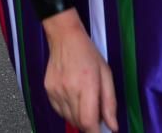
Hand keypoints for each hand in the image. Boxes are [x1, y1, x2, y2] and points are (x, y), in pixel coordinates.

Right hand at [41, 9, 117, 132]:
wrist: (65, 38)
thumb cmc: (88, 54)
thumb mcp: (106, 75)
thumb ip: (110, 103)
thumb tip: (112, 127)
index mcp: (87, 85)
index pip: (88, 121)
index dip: (95, 132)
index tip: (100, 132)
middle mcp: (69, 90)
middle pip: (78, 123)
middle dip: (89, 124)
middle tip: (95, 113)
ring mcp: (56, 91)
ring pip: (68, 118)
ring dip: (78, 118)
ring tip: (84, 101)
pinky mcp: (48, 90)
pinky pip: (59, 111)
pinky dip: (68, 111)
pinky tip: (73, 98)